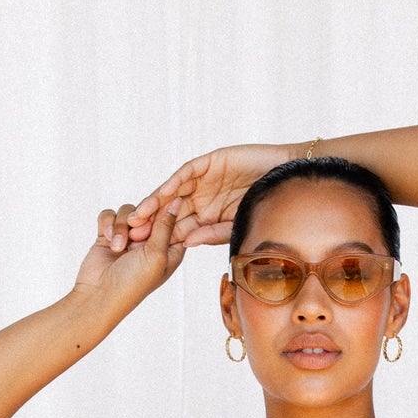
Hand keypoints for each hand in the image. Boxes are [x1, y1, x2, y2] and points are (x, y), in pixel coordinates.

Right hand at [73, 195, 185, 305]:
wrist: (98, 296)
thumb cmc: (132, 283)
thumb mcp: (157, 255)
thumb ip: (166, 226)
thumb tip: (177, 200)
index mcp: (169, 248)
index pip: (175, 218)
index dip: (170, 208)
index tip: (165, 199)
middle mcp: (151, 241)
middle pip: (151, 210)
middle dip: (143, 217)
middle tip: (136, 233)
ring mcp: (130, 237)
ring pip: (129, 211)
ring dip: (122, 226)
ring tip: (118, 248)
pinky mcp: (110, 235)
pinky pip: (110, 215)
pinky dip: (108, 225)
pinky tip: (108, 240)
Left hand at [129, 144, 291, 249]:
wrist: (288, 180)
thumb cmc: (267, 208)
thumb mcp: (237, 226)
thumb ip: (212, 234)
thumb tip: (187, 243)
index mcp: (206, 217)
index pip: (178, 230)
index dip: (160, 241)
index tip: (142, 254)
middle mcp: (201, 198)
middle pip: (169, 212)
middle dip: (149, 224)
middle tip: (129, 237)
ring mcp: (204, 180)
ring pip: (173, 192)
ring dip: (154, 204)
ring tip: (137, 216)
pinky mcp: (210, 162)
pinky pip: (187, 173)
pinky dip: (175, 183)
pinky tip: (163, 195)